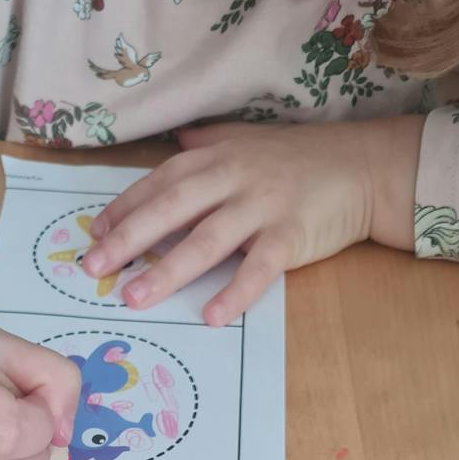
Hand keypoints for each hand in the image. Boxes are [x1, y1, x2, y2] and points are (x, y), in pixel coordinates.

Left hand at [83, 116, 422, 324]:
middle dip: (129, 238)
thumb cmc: (300, 161)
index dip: (124, 208)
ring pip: (207, 240)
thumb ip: (208, 147)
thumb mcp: (248, 143)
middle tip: (95, 268)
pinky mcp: (292, 236)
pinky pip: (258, 268)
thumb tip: (173, 145)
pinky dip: (234, 292)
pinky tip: (210, 316)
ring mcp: (262, 207)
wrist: (365, 167)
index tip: (94, 234)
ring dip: (168, 270)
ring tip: (134, 297)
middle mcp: (234, 178)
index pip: (159, 183)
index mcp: (217, 158)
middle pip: (172, 208)